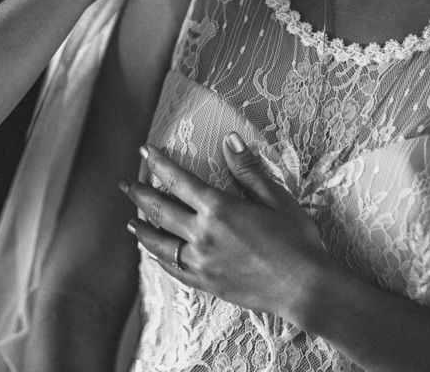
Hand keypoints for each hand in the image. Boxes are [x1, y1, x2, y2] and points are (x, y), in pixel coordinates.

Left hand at [122, 133, 331, 322]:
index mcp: (218, 209)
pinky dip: (158, 259)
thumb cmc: (296, 240)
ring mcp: (201, 262)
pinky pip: (172, 269)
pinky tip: (154, 254)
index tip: (144, 152)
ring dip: (141, 229)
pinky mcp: (206, 284)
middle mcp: (202, 235)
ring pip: (158, 243)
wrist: (305, 289)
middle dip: (138, 195)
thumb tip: (229, 140)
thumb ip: (248, 169)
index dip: (158, 164)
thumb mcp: (277, 197)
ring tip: (130, 222)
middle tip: (124, 184)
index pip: (178, 180)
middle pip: (159, 210)